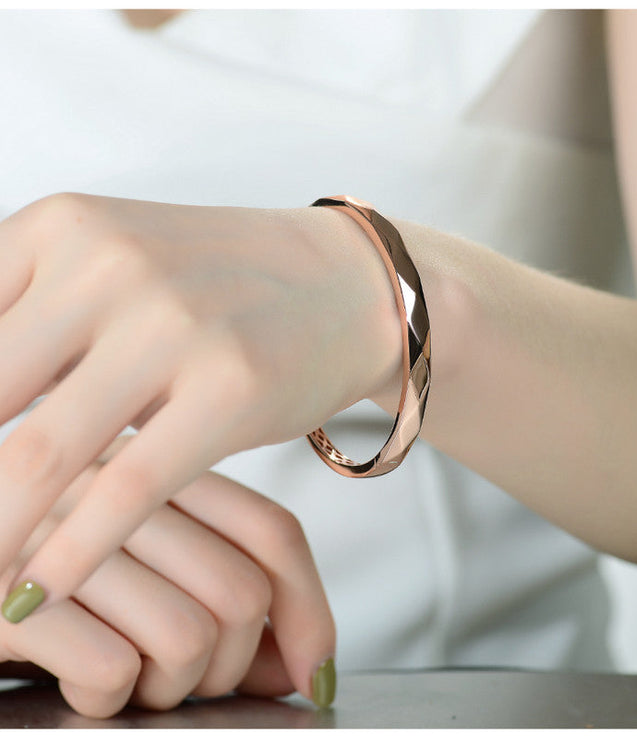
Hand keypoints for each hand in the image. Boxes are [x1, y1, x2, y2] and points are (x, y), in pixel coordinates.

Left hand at [0, 192, 398, 618]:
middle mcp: (110, 266)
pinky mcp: (230, 391)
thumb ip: (33, 317)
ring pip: (37, 457)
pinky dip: (70, 554)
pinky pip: (127, 490)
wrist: (344, 283)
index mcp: (64, 228)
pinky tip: (34, 591)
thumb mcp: (119, 266)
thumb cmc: (226, 284)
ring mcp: (174, 327)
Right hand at [0, 439, 334, 716]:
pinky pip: (112, 669)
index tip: (313, 672)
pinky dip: (107, 698)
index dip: (310, 611)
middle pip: (240, 592)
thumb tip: (300, 666)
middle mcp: (111, 484)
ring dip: (170, 688)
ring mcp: (57, 535)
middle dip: (231, 665)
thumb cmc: (62, 591)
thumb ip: (225, 602)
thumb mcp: (152, 576)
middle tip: (187, 679)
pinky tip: (79, 682)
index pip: (270, 529)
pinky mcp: (9, 598)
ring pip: (188, 636)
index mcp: (156, 465)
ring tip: (131, 679)